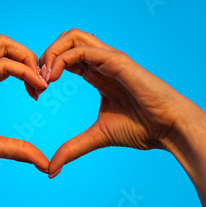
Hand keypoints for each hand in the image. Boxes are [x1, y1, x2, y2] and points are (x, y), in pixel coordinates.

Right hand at [0, 35, 49, 170]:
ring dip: (28, 59)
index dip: (27, 71)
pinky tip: (36, 86)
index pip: (6, 61)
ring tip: (42, 82)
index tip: (40, 92)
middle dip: (30, 58)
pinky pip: (1, 64)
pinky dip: (23, 70)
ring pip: (3, 44)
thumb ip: (18, 150)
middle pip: (6, 44)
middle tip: (44, 83)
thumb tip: (44, 164)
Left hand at [39, 29, 205, 177]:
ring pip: (73, 36)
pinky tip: (54, 78)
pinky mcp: (118, 62)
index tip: (34, 94)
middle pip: (66, 40)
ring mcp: (111, 59)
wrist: (171, 130)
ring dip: (51, 53)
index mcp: (98, 74)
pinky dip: (63, 59)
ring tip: (43, 79)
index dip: (45, 70)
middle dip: (44, 56)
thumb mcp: (97, 137)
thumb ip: (73, 148)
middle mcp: (103, 62)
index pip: (65, 58)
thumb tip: (50, 170)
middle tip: (35, 83)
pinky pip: (84, 50)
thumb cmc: (143, 129)